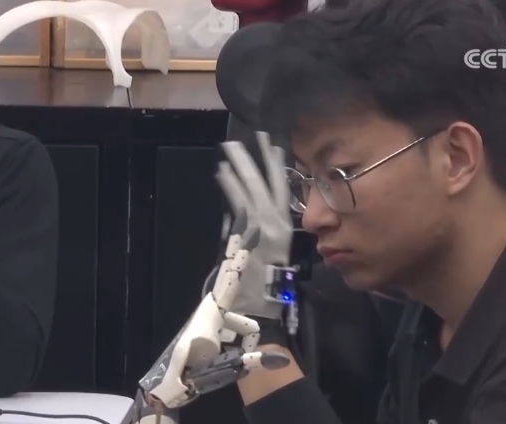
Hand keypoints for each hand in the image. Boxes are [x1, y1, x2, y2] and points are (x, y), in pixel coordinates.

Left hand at [216, 132, 293, 319]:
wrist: (261, 308)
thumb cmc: (268, 287)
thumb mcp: (274, 254)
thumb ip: (266, 231)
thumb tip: (245, 213)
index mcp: (285, 226)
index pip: (283, 189)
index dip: (276, 167)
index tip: (272, 146)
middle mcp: (275, 221)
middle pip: (265, 183)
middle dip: (255, 159)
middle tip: (247, 137)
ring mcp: (260, 224)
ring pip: (250, 188)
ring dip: (238, 167)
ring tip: (228, 149)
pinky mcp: (244, 231)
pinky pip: (236, 202)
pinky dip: (228, 186)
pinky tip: (220, 171)